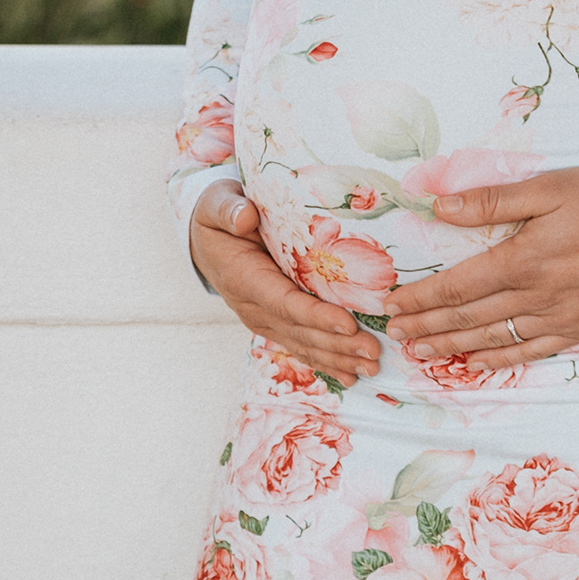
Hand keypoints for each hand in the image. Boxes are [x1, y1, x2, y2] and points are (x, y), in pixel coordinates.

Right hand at [190, 184, 377, 388]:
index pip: (284, 302)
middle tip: (373, 352)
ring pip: (303, 344)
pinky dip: (326, 361)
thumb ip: (229, 210)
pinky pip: (301, 344)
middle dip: (338, 344)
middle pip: (300, 331)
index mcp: (243, 278)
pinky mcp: (273, 323)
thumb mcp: (217, 204)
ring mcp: (263, 319)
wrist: (205, 239)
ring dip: (338, 358)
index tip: (348, 324)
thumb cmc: (219, 215)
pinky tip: (350, 375)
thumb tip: (245, 218)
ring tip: (371, 367)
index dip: (316, 316)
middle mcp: (253, 306)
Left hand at [386, 166, 578, 369]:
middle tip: (395, 333)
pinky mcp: (578, 329)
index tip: (393, 303)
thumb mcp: (550, 188)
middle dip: (427, 326)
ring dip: (452, 346)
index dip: (422, 298)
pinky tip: (475, 364)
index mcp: (522, 260)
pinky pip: (530, 352)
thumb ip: (493, 201)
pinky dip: (498, 361)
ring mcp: (557, 318)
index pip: (457, 286)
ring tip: (421, 351)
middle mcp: (535, 296)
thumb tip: (441, 206)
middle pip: (468, 318)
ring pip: (493, 339)